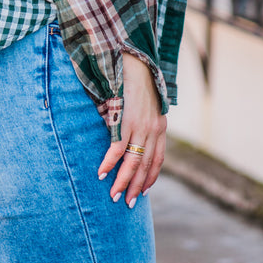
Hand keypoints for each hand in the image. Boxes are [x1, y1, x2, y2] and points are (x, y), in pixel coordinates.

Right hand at [97, 52, 166, 206]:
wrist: (135, 58)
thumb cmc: (136, 79)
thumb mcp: (147, 102)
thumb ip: (143, 119)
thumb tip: (132, 134)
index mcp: (160, 125)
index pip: (158, 159)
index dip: (151, 177)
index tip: (144, 191)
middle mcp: (154, 128)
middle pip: (146, 165)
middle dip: (137, 187)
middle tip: (128, 204)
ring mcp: (141, 124)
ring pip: (133, 161)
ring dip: (123, 181)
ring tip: (114, 195)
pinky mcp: (126, 119)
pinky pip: (117, 148)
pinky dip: (110, 163)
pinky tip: (102, 173)